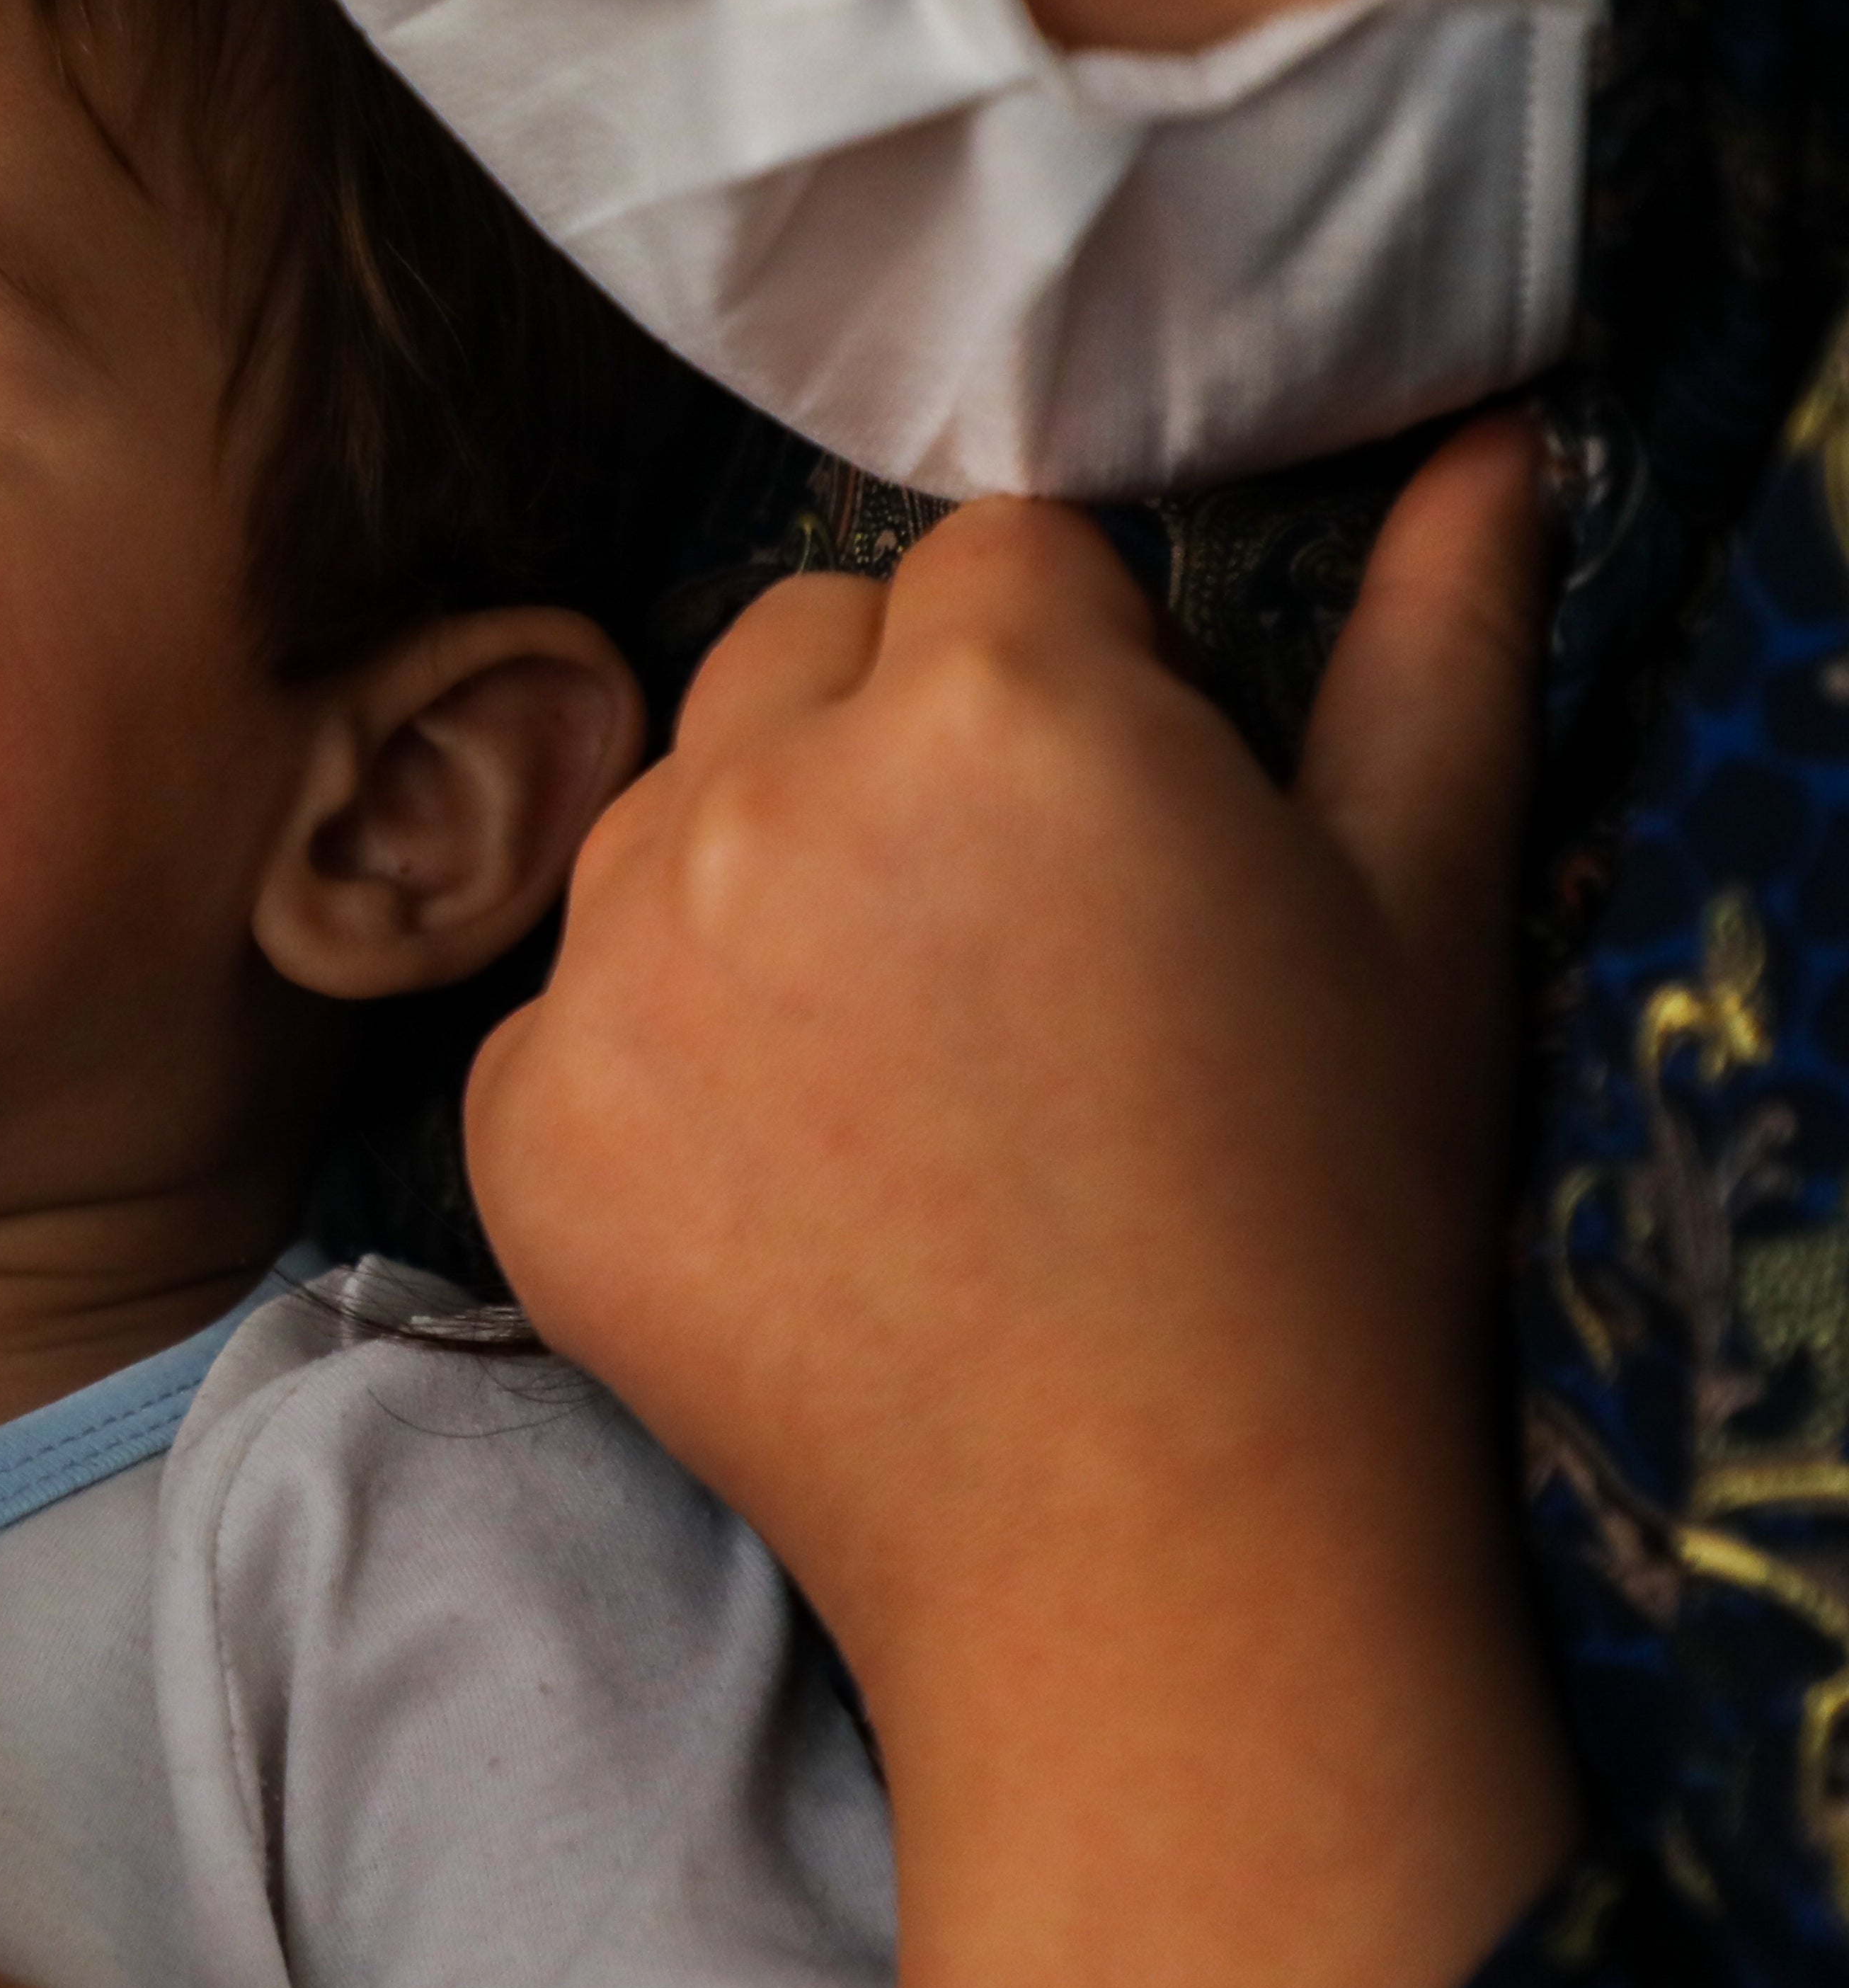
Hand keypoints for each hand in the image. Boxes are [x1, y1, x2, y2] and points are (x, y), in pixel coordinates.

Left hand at [464, 413, 1575, 1987]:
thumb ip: (1427, 641)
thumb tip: (1471, 444)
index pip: (992, 552)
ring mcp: (606, 965)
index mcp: (990, 705)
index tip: (1127, 809)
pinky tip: (791, 1184)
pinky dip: (653, 1066)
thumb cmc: (1317, 1223)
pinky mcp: (516, 1121)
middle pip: (795, 649)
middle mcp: (757, 797)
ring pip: (665, 813)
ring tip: (902, 1068)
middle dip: (890, 733)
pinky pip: (569, 1007)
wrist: (1148, 1543)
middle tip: (1009, 941)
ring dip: (756, 880)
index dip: (1077, 664)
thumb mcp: (1411, 911)